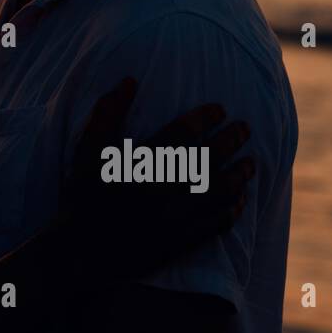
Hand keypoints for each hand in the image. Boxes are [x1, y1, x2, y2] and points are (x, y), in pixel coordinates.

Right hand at [59, 77, 253, 280]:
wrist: (80, 252)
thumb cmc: (83, 197)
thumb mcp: (88, 151)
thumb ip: (107, 113)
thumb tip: (129, 80)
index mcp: (141, 164)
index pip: (183, 132)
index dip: (206, 117)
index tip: (220, 109)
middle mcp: (162, 189)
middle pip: (208, 159)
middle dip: (232, 140)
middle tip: (246, 128)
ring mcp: (174, 218)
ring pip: (218, 192)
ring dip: (239, 175)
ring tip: (251, 162)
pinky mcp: (180, 242)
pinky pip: (216, 224)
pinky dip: (232, 210)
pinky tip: (240, 200)